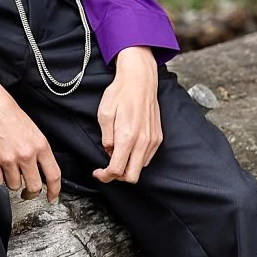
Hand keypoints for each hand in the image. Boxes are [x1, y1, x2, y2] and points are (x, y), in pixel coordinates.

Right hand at [0, 57, 60, 201]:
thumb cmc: (10, 114)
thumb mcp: (33, 130)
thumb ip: (38, 150)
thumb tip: (42, 169)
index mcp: (40, 145)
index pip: (54, 175)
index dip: (55, 190)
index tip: (53, 198)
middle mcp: (26, 155)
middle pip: (34, 187)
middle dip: (31, 192)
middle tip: (28, 191)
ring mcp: (8, 160)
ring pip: (14, 186)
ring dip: (12, 182)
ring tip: (8, 169)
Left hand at [93, 46, 163, 183]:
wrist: (140, 79)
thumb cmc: (121, 93)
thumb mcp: (104, 114)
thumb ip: (106, 138)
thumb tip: (110, 151)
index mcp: (128, 137)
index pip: (117, 170)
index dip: (105, 176)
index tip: (98, 172)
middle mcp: (143, 141)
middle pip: (132, 176)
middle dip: (117, 177)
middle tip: (107, 168)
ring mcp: (153, 139)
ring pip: (140, 168)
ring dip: (127, 167)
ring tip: (117, 155)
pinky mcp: (158, 137)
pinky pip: (147, 157)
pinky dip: (136, 158)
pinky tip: (128, 148)